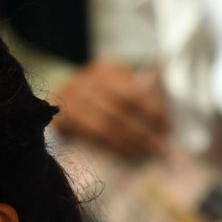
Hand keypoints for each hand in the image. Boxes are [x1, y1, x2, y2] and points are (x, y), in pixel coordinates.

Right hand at [50, 60, 170, 158]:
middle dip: (143, 127)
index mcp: (106, 69)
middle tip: (159, 144)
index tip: (167, 125)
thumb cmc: (95, 101)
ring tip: (146, 150)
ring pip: (108, 122)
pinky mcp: (64, 117)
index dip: (153, 109)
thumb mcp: (115, 87)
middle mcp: (88, 80)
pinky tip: (126, 151)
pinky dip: (112, 143)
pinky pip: (93, 132)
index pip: (134, 90)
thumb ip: (139, 93)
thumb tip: (166, 114)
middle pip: (122, 106)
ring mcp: (73, 98)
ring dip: (130, 139)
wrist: (54, 106)